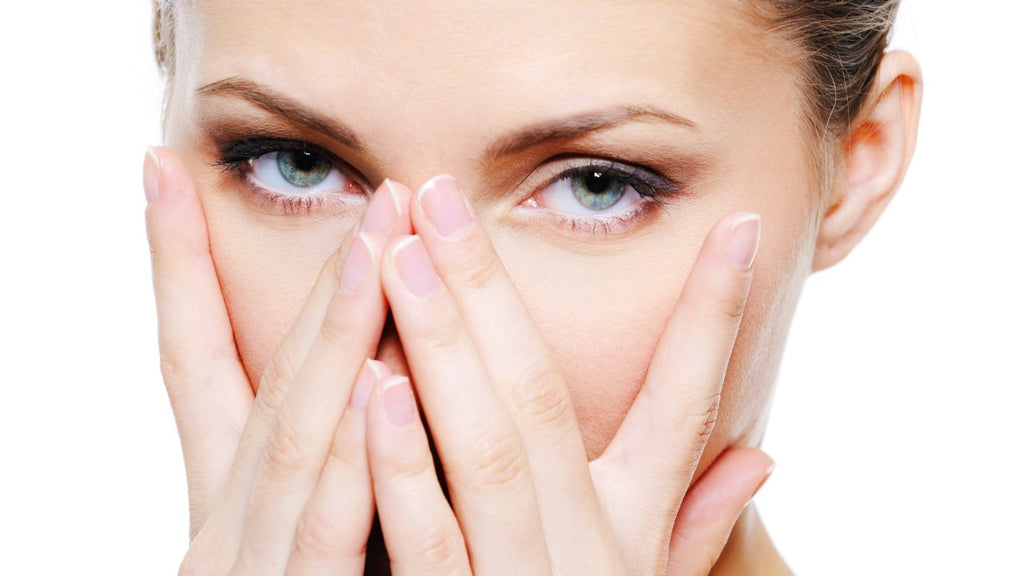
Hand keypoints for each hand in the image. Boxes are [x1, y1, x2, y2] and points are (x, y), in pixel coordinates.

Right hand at [144, 146, 412, 572]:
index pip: (194, 362)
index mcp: (231, 501)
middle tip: (369, 194)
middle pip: (268, 384)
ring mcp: (253, 571)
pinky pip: (322, 542)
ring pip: (297, 444)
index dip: (174, 267)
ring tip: (376, 251)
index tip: (162, 172)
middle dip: (315, 288)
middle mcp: (229, 525)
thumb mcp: (292, 531)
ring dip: (334, 345)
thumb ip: (321, 472)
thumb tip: (366, 382)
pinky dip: (348, 467)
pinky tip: (376, 390)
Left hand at [361, 175, 773, 573]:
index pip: (685, 408)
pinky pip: (429, 543)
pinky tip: (371, 384)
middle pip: (546, 398)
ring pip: (490, 453)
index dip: (714, 318)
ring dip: (444, 347)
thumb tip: (761, 457)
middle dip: (492, 290)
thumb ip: (690, 522)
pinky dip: (402, 466)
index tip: (738, 227)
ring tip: (402, 254)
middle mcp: (588, 548)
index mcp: (632, 530)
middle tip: (441, 197)